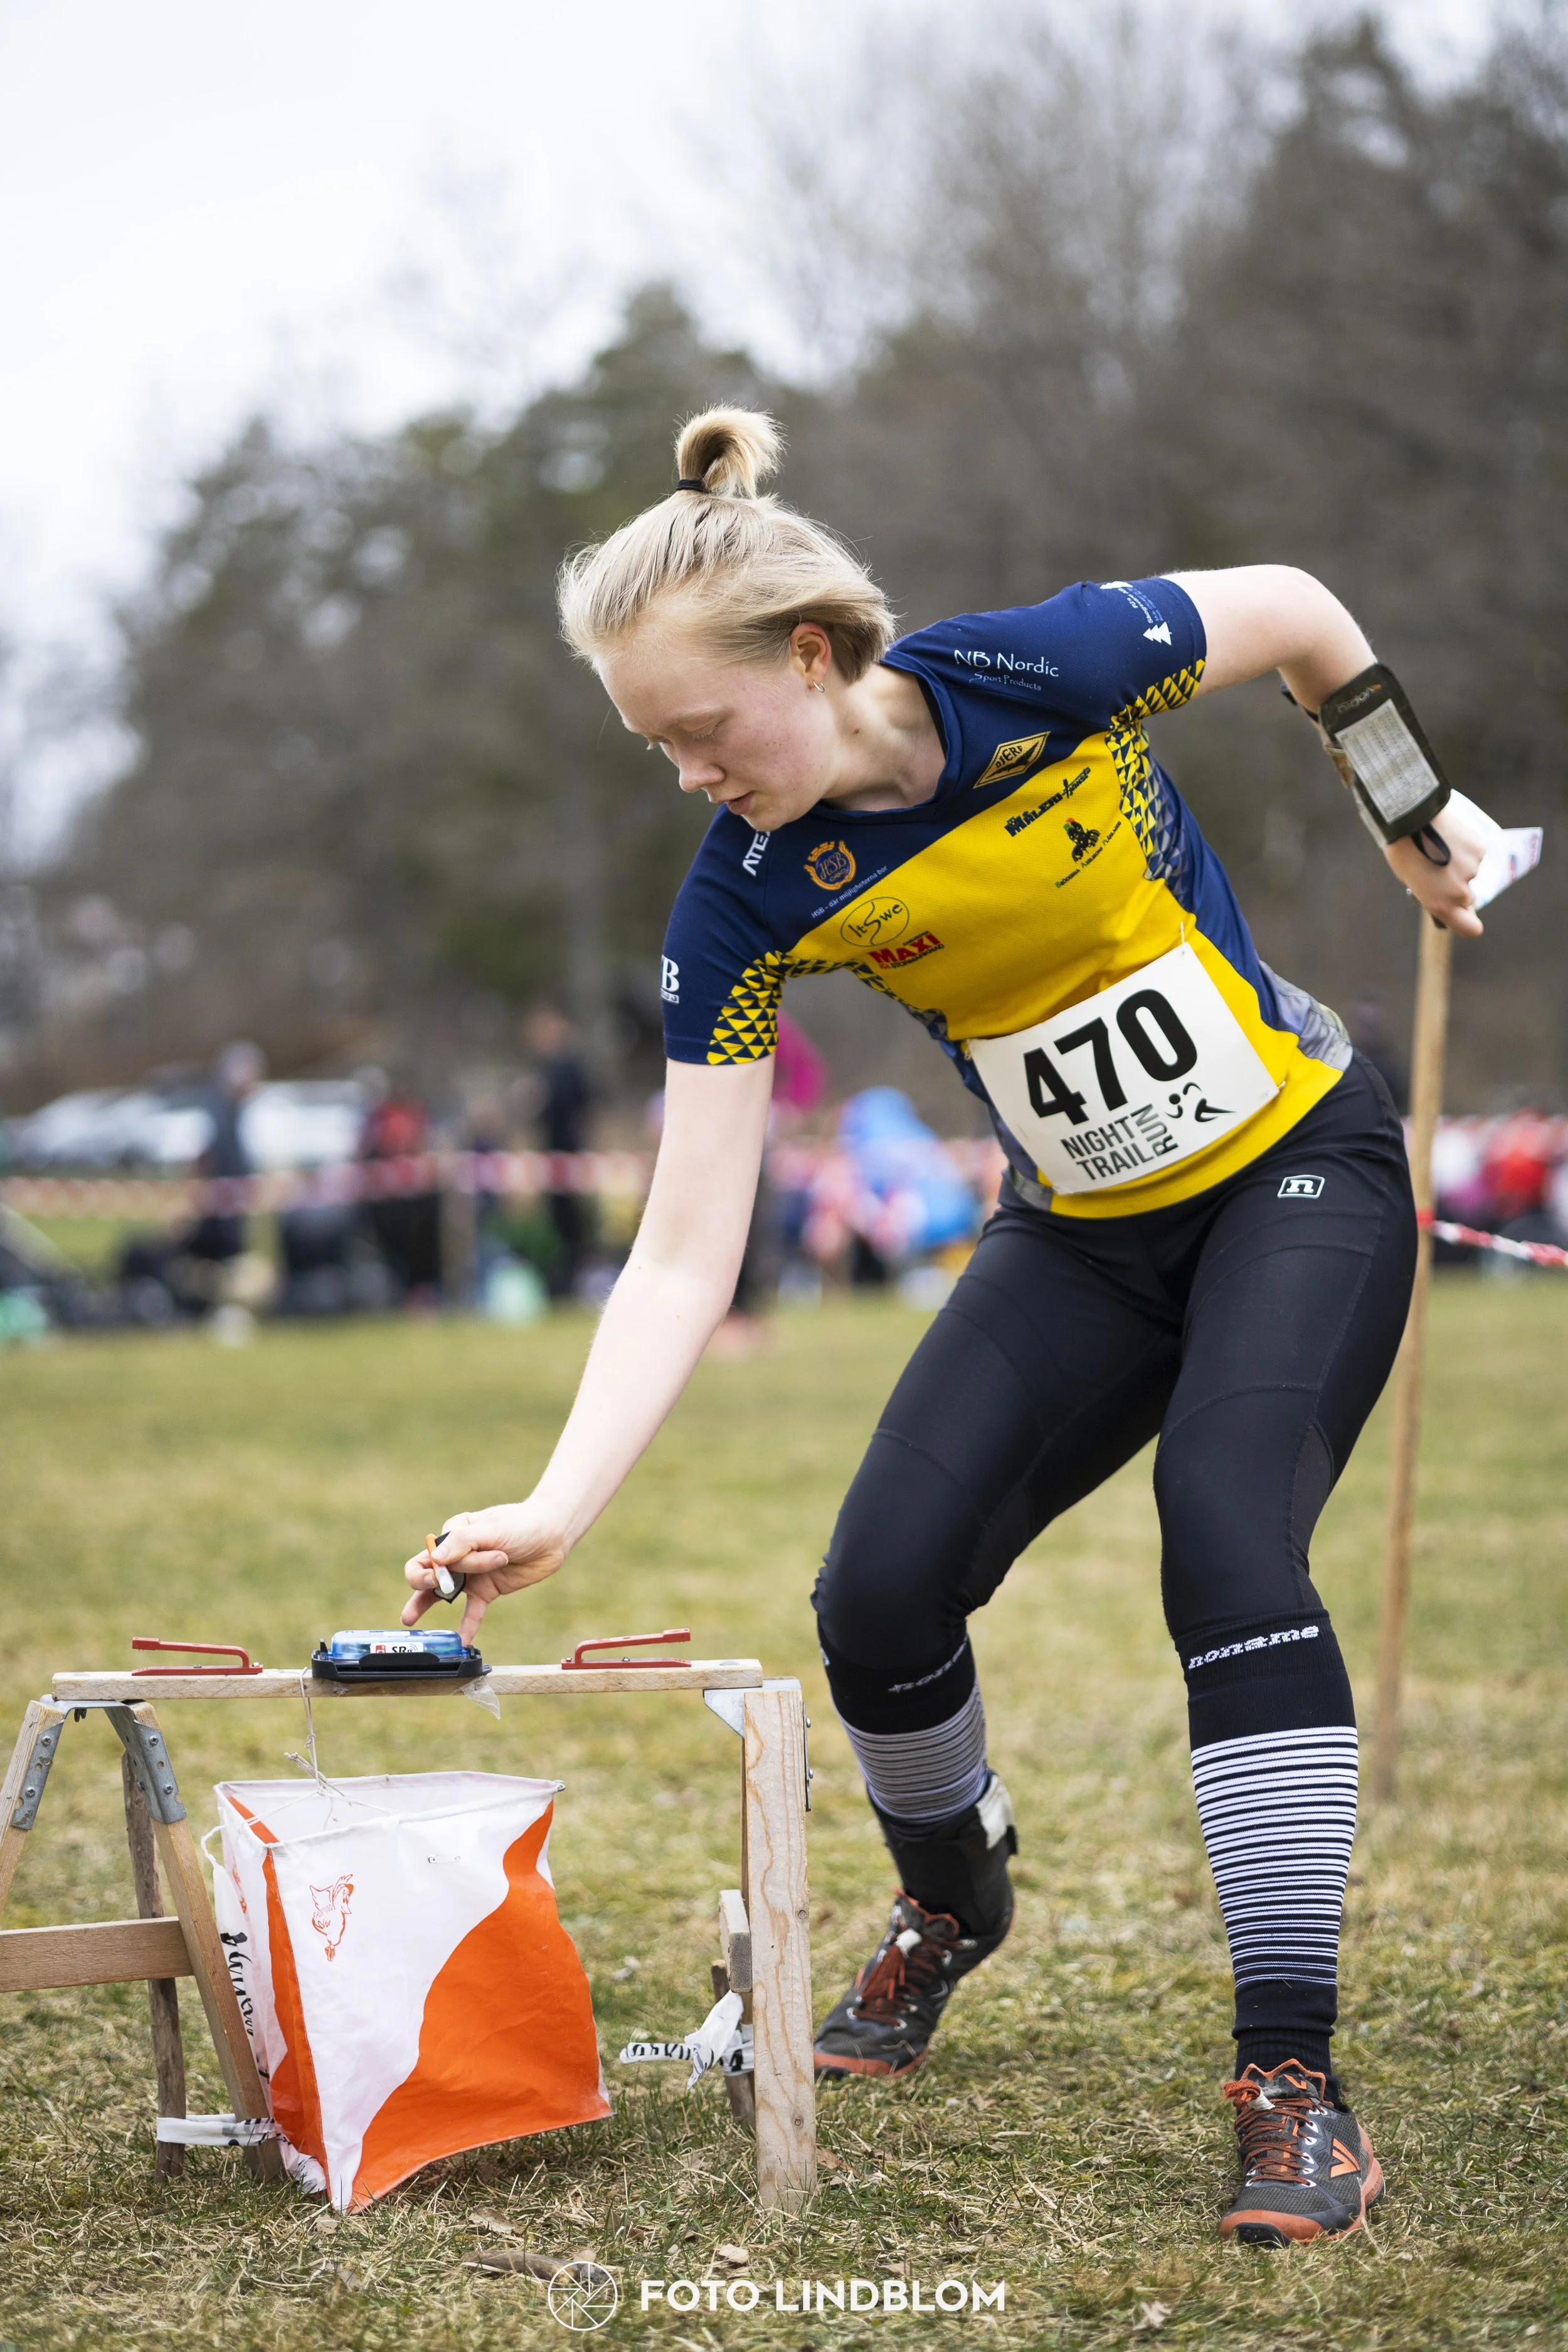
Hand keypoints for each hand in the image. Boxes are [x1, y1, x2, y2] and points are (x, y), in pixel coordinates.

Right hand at [402, 1504, 568, 1646]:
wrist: (552, 1536)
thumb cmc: (521, 1524)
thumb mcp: (491, 1529)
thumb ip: (464, 1542)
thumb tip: (436, 1559)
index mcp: (455, 1534)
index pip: (430, 1553)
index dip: (428, 1565)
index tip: (442, 1569)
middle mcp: (458, 1556)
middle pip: (429, 1573)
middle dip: (424, 1581)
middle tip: (434, 1585)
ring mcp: (472, 1575)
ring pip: (443, 1593)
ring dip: (425, 1604)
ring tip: (408, 1618)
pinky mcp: (487, 1591)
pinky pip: (472, 1612)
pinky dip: (466, 1626)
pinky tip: (461, 1641)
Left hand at [1383, 794, 1490, 937]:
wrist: (1409, 820)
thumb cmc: (1403, 852)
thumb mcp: (1413, 881)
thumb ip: (1435, 893)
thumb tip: (1451, 894)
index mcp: (1441, 905)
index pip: (1471, 929)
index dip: (1468, 922)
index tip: (1464, 915)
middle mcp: (1460, 892)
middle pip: (1468, 898)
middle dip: (1458, 888)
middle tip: (1441, 870)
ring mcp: (1472, 870)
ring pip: (1470, 871)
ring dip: (1460, 863)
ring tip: (1440, 847)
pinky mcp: (1480, 849)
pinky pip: (1475, 853)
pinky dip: (1465, 847)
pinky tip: (1449, 836)